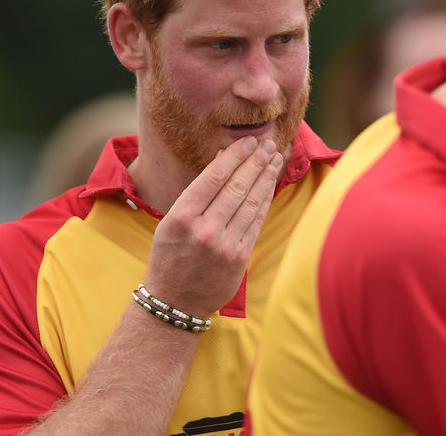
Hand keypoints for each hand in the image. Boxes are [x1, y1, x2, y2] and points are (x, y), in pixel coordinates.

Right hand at [142, 136, 282, 318]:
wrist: (175, 302)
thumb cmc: (171, 256)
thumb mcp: (171, 222)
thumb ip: (197, 195)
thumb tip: (223, 160)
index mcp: (182, 217)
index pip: (213, 177)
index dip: (235, 156)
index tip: (248, 141)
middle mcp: (204, 230)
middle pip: (236, 186)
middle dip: (255, 162)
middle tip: (268, 144)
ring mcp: (224, 245)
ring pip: (250, 203)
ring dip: (265, 177)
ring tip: (274, 159)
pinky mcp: (240, 258)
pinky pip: (256, 222)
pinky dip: (264, 201)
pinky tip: (271, 185)